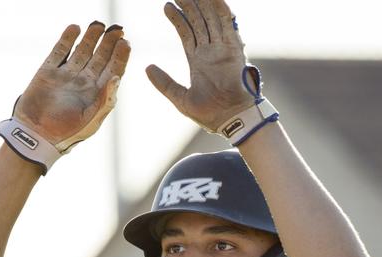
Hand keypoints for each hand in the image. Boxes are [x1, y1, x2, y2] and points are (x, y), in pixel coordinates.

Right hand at [15, 21, 129, 149]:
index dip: (120, 56)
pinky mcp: (47, 72)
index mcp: (97, 94)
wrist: (34, 137)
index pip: (113, 70)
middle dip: (108, 43)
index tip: (125, 42)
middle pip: (100, 57)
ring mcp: (65, 76)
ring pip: (81, 51)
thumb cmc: (66, 134)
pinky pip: (59, 52)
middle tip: (116, 29)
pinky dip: (66, 40)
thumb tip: (118, 78)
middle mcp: (83, 82)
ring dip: (90, 38)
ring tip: (98, 25)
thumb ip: (105, 101)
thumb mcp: (91, 121)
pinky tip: (75, 28)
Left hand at [146, 0, 254, 130]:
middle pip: (199, 21)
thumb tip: (147, 68)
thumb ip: (164, 82)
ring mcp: (223, 49)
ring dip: (203, 4)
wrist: (229, 120)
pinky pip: (227, 25)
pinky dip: (221, 10)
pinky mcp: (233, 50)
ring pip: (211, 19)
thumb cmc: (208, 113)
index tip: (166, 6)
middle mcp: (211, 51)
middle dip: (189, 6)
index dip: (177, 19)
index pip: (187, 33)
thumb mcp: (179, 97)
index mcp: (199, 60)